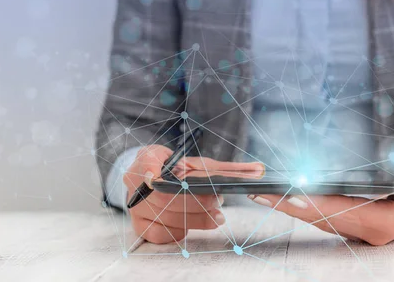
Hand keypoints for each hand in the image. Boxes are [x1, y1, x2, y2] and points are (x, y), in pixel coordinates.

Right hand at [123, 145, 264, 243]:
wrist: (152, 177)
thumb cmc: (181, 168)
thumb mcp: (198, 160)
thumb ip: (225, 166)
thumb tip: (258, 170)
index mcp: (147, 158)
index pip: (152, 163)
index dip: (162, 170)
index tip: (175, 173)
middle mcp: (135, 181)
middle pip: (166, 195)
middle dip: (196, 201)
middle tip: (218, 204)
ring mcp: (135, 205)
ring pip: (165, 215)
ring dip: (195, 219)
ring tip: (217, 217)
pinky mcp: (139, 224)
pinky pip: (159, 234)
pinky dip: (180, 231)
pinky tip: (193, 227)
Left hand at [247, 162, 393, 245]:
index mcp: (382, 223)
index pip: (340, 212)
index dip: (314, 204)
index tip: (289, 196)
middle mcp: (365, 232)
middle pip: (320, 218)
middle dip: (288, 206)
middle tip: (257, 192)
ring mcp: (357, 232)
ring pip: (317, 220)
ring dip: (289, 208)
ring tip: (262, 193)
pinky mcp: (352, 226)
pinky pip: (322, 218)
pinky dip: (302, 207)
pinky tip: (285, 197)